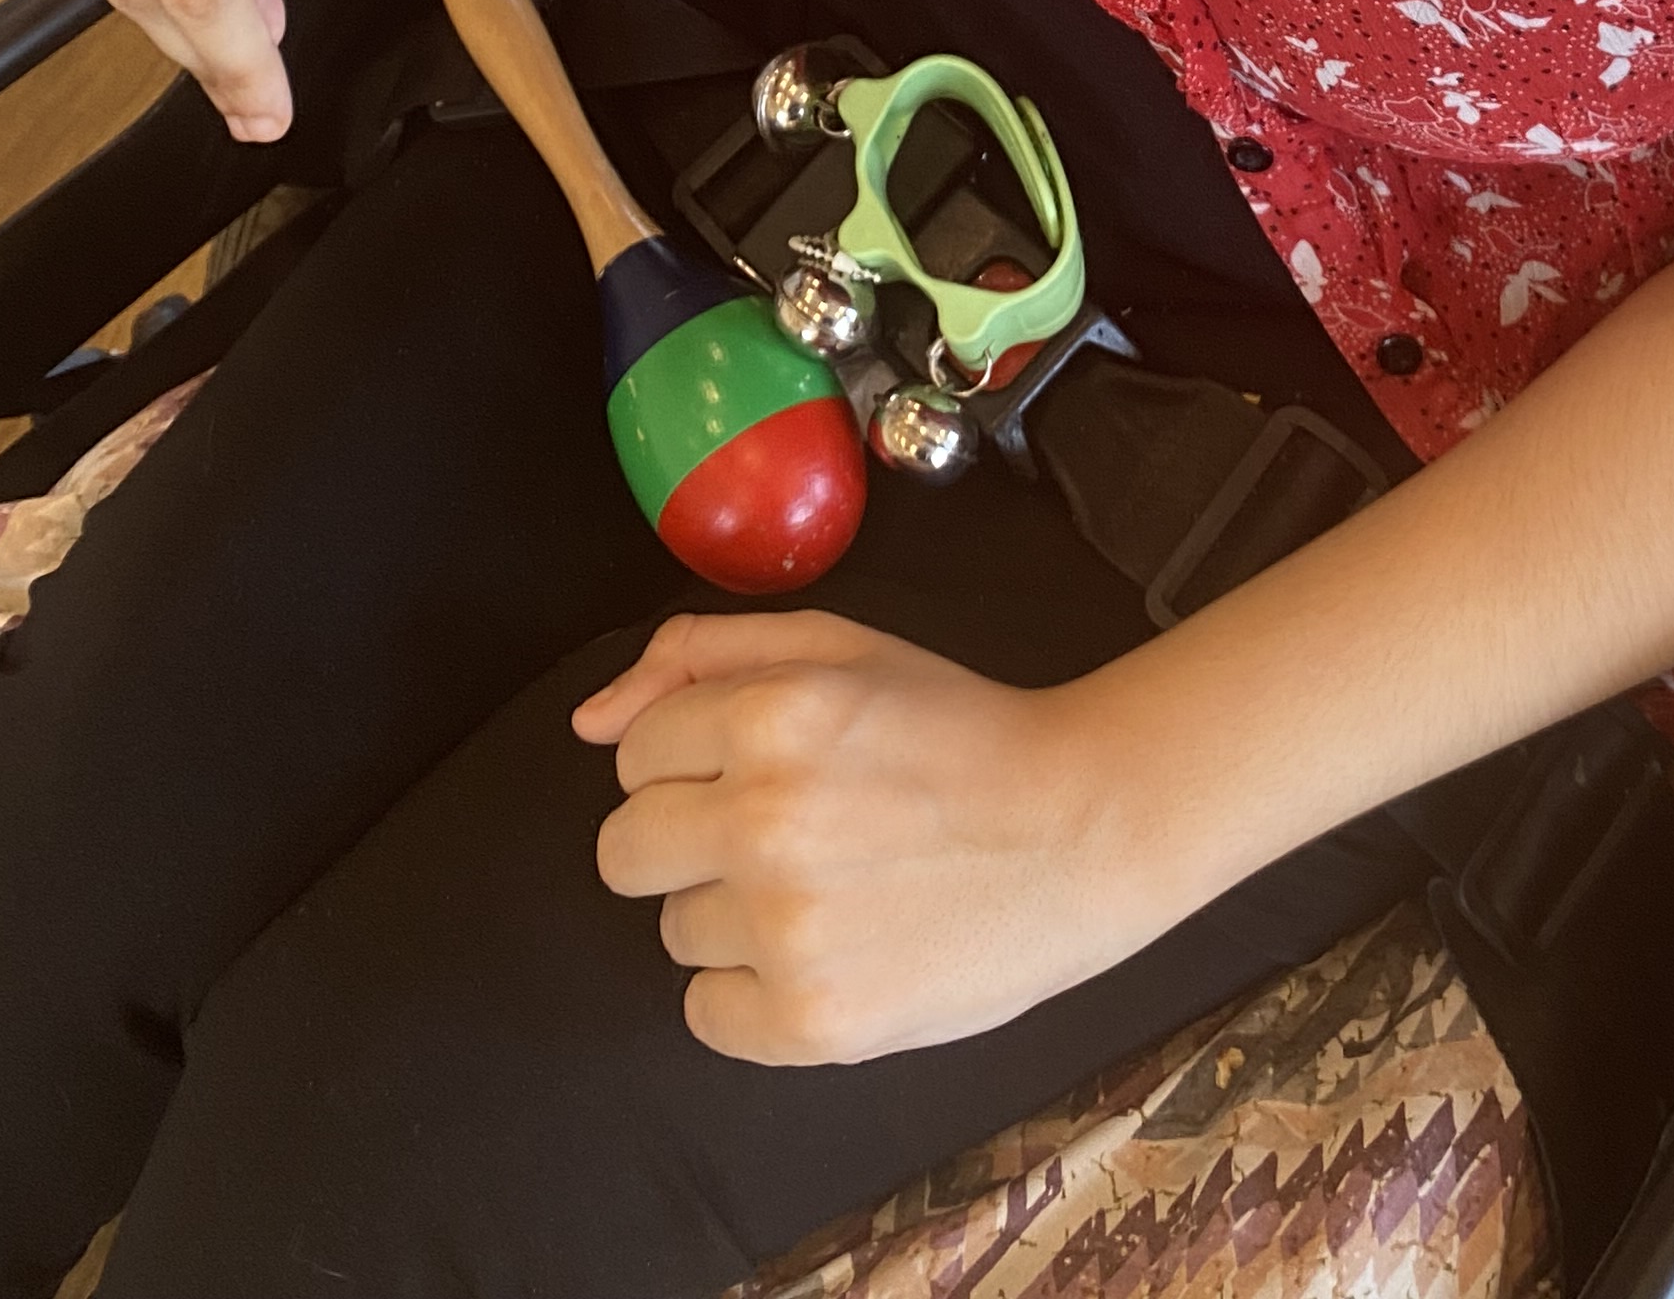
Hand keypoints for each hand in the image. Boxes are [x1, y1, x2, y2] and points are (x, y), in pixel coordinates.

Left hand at [577, 611, 1183, 1060]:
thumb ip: (699, 656)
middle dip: (687, 839)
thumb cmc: (952, 731)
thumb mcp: (838, 649)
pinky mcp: (813, 1023)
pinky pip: (705, 1015)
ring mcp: (789, 931)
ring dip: (733, 913)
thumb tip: (590, 722)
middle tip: (780, 832)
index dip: (696, 758)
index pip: (634, 755)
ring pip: (673, 932)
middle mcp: (767, 820)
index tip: (767, 765)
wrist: (1083, 830)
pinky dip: (753, 994)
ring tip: (831, 887)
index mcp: (771, 712)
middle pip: (624, 852)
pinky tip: (828, 952)